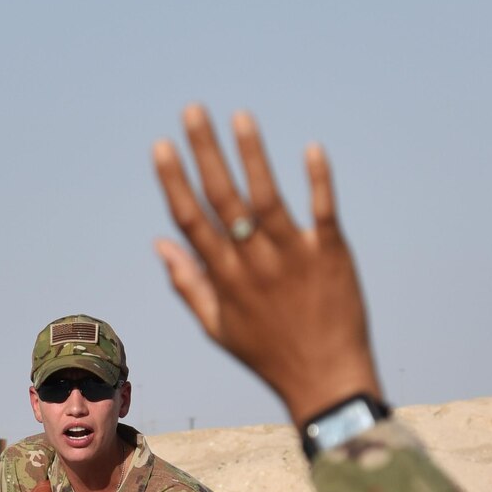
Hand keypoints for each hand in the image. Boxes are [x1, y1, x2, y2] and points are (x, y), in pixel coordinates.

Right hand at [152, 106, 380, 426]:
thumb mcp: (217, 326)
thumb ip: (188, 282)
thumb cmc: (267, 353)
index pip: (192, 221)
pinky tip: (310, 148)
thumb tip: (160, 241)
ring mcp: (294, 257)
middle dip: (205, 153)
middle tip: (192, 111)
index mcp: (224, 278)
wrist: (325, 380)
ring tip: (240, 117)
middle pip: (223, 200)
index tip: (161, 146)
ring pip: (267, 199)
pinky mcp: (331, 254)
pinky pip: (322, 212)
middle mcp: (254, 263)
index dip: (174, 181)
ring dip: (252, 156)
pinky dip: (318, 181)